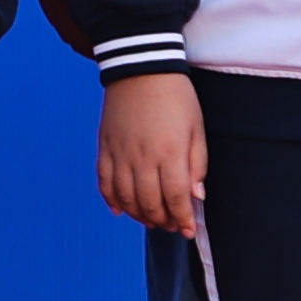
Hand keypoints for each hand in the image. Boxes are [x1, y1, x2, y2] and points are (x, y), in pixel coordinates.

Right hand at [101, 71, 207, 237]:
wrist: (140, 70)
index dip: (183, 219)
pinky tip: (120, 209)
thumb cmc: (176, 99)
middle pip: (149, 202)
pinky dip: (110, 198)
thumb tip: (196, 196)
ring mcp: (120, 153)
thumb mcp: (197, 130)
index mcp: (170, 153)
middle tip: (172, 227)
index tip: (188, 230)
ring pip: (125, 196)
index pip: (176, 198)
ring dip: (138, 214)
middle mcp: (142, 157)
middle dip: (162, 220)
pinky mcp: (105, 146)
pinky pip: (104, 180)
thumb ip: (197, 165)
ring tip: (151, 220)